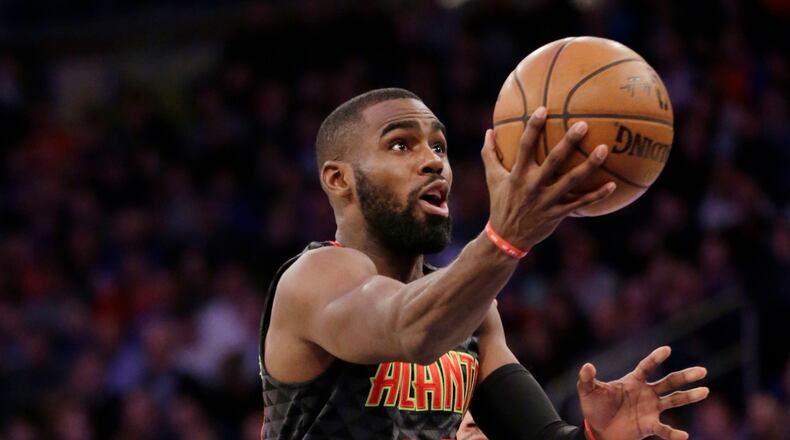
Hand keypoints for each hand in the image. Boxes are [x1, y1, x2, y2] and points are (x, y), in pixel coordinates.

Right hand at [481, 107, 615, 250]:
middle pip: (554, 161)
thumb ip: (490, 154)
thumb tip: (488, 130)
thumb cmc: (501, 202)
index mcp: (517, 174)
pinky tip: (612, 184)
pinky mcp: (557, 214)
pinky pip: (580, 203)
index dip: (533, 127)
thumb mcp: (492, 178)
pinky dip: (597, 195)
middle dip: (568, 142)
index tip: (544, 109)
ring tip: (604, 149)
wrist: (507, 237)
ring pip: (572, 181)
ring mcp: (547, 201)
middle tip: (583, 125)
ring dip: (589, 165)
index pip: (525, 146)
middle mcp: (533, 186)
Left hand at [577, 346, 708, 439]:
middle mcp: (647, 393)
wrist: (597, 430)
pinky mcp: (650, 426)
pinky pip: (664, 430)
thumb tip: (587, 366)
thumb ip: (586, 378)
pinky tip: (684, 435)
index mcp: (633, 381)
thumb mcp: (588, 391)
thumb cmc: (595, 407)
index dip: (656, 358)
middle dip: (685, 376)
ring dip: (690, 396)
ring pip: (675, 401)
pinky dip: (674, 434)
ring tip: (705, 391)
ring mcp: (651, 409)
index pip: (647, 367)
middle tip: (703, 371)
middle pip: (669, 382)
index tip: (667, 349)